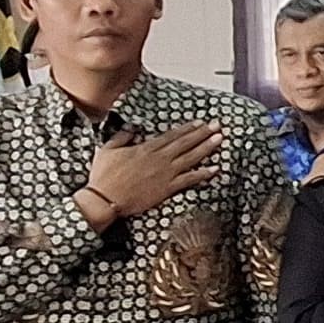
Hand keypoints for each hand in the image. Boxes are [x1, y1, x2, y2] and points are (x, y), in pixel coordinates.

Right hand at [85, 118, 226, 218]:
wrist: (105, 198)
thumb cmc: (104, 176)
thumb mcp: (108, 150)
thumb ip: (121, 137)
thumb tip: (131, 129)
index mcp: (145, 148)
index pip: (171, 136)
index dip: (187, 129)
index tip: (199, 123)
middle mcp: (159, 158)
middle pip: (185, 143)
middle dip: (203, 133)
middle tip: (217, 126)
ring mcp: (164, 173)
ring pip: (190, 157)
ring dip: (206, 147)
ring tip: (220, 139)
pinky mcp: (166, 189)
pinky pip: (188, 180)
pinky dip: (202, 174)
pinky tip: (214, 170)